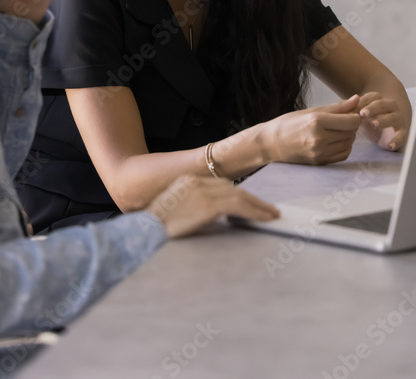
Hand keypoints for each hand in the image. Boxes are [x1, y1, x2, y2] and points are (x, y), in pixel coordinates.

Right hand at [146, 175, 278, 238]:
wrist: (144, 233)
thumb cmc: (156, 230)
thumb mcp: (175, 212)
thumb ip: (194, 209)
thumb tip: (215, 218)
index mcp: (186, 182)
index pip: (220, 185)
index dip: (239, 195)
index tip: (251, 203)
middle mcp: (195, 182)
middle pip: (231, 188)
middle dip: (251, 199)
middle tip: (267, 209)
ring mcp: (201, 192)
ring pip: (238, 195)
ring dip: (257, 205)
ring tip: (271, 214)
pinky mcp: (207, 205)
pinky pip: (238, 205)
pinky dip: (255, 211)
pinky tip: (265, 218)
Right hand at [262, 95, 362, 165]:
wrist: (271, 143)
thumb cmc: (289, 124)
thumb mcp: (311, 111)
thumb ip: (336, 107)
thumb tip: (357, 99)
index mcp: (316, 121)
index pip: (351, 121)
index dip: (355, 116)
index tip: (350, 113)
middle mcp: (319, 138)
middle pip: (351, 132)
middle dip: (351, 125)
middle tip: (342, 121)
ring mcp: (319, 152)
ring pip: (349, 143)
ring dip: (348, 136)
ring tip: (336, 130)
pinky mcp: (319, 162)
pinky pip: (343, 154)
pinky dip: (344, 147)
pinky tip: (334, 141)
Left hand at [356, 91, 410, 151]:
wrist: (388, 131)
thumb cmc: (371, 119)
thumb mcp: (359, 114)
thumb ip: (350, 109)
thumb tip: (340, 105)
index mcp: (380, 100)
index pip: (372, 97)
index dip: (363, 101)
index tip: (354, 108)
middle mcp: (391, 108)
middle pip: (383, 104)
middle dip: (373, 108)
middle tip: (362, 113)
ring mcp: (398, 119)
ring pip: (394, 118)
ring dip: (384, 120)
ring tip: (374, 124)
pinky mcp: (402, 133)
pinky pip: (402, 136)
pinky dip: (397, 141)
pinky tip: (390, 145)